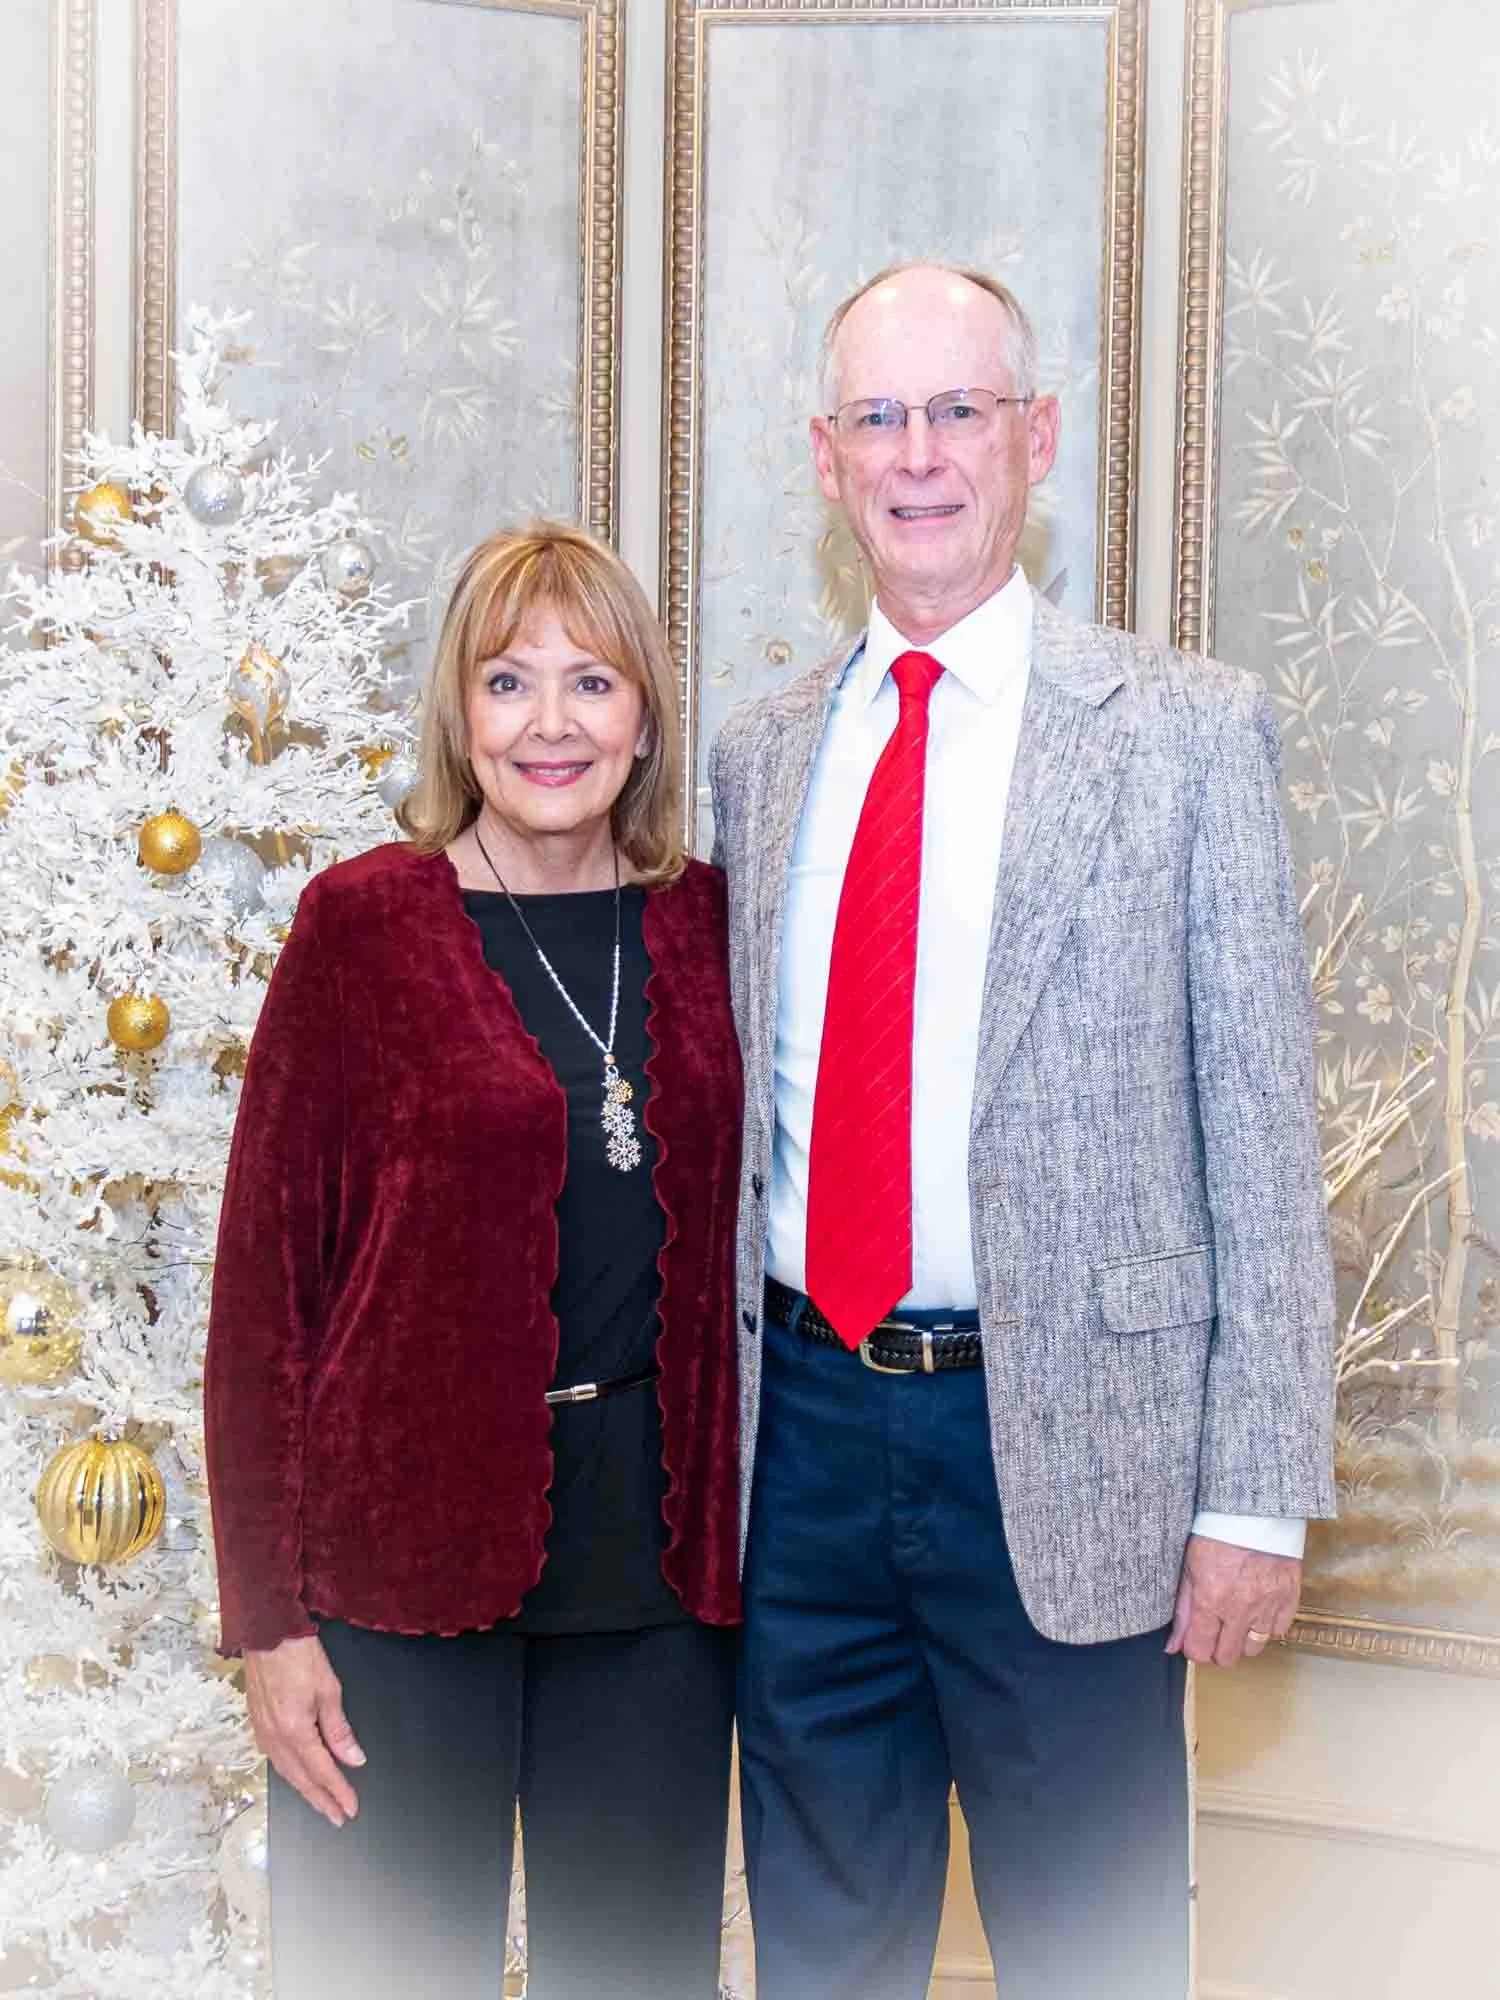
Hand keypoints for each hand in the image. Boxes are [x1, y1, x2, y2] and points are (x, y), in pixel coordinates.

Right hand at [243, 1633, 365, 1826]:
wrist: (267, 1632)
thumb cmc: (299, 1655)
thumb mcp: (329, 1690)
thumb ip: (339, 1730)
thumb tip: (354, 1759)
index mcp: (295, 1731)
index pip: (322, 1771)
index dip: (338, 1792)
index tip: (350, 1809)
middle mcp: (275, 1738)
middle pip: (301, 1779)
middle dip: (321, 1801)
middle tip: (337, 1817)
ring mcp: (263, 1732)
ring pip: (286, 1772)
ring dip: (305, 1790)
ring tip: (321, 1803)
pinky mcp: (258, 1723)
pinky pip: (276, 1758)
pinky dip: (291, 1773)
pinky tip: (298, 1775)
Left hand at [1166, 1534, 1300, 1667]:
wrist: (1254, 1510)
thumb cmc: (1217, 1532)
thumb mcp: (1189, 1566)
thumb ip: (1182, 1610)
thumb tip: (1173, 1645)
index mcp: (1210, 1600)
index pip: (1200, 1651)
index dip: (1195, 1649)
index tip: (1195, 1640)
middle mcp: (1240, 1610)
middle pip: (1228, 1657)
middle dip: (1218, 1649)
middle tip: (1215, 1630)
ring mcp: (1268, 1606)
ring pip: (1254, 1649)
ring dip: (1243, 1639)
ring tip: (1237, 1618)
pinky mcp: (1289, 1598)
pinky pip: (1278, 1630)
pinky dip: (1268, 1625)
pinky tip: (1258, 1608)